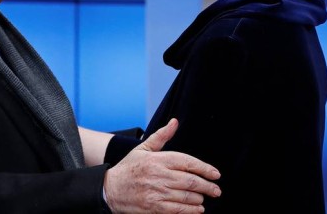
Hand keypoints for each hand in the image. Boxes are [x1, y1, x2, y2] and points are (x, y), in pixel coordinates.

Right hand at [103, 118, 220, 213]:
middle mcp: (159, 175)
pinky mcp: (154, 207)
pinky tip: (197, 209)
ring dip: (199, 199)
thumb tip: (175, 122)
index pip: (188, 162)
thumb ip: (162, 136)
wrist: (110, 189)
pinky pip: (178, 210)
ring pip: (186, 196)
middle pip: (191, 181)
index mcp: (158, 159)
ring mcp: (156, 193)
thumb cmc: (129, 168)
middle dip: (208, 186)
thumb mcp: (143, 148)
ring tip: (204, 198)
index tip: (215, 174)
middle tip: (216, 190)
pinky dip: (191, 210)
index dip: (205, 169)